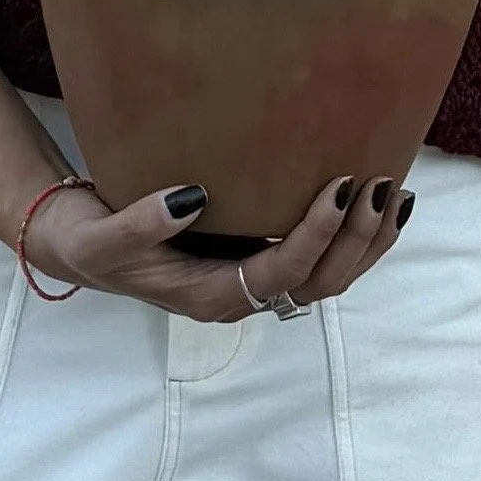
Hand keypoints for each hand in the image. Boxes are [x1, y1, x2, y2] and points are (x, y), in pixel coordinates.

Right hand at [24, 170, 413, 322]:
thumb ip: (141, 224)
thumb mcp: (102, 236)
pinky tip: (381, 203)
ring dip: (367, 242)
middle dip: (355, 239)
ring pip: (329, 277)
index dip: (315, 235)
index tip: (338, 188)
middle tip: (379, 184)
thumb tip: (190, 200)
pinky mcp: (258, 259)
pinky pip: (321, 260)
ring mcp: (253, 280)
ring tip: (398, 192)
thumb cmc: (93, 240)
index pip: (280, 273)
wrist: (82, 245)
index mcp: (210, 296)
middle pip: (319, 283)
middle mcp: (241, 295)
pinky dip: (355, 237)